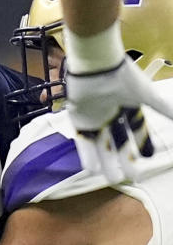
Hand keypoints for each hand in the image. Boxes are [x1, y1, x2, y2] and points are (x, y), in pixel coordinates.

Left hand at [66, 56, 172, 182]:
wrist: (96, 65)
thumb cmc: (122, 78)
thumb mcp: (148, 96)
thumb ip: (165, 109)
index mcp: (129, 106)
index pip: (138, 130)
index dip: (143, 144)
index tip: (150, 158)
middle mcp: (112, 114)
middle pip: (120, 141)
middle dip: (126, 158)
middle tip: (133, 177)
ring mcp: (95, 117)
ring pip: (102, 144)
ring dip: (107, 161)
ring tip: (113, 179)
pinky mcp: (79, 118)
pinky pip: (83, 140)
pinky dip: (87, 153)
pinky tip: (92, 169)